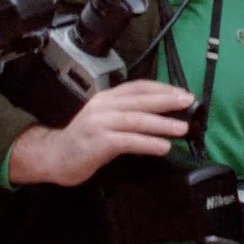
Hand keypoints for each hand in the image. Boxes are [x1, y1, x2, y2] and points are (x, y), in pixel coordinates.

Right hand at [8, 82, 195, 186]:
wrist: (54, 156)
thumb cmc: (84, 142)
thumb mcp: (106, 122)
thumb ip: (127, 116)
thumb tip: (160, 117)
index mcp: (107, 98)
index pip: (138, 87)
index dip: (162, 89)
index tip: (182, 93)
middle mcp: (104, 106)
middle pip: (141, 100)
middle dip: (167, 100)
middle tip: (188, 102)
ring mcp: (100, 123)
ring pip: (137, 119)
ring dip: (162, 123)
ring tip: (182, 128)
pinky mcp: (99, 142)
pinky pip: (128, 141)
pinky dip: (148, 143)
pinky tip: (163, 147)